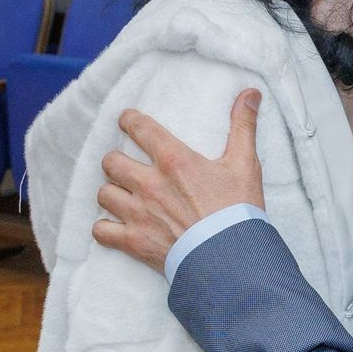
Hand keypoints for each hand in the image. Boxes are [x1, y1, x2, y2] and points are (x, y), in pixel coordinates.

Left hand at [93, 90, 265, 270]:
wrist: (231, 257)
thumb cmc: (239, 210)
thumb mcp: (245, 164)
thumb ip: (243, 127)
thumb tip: (250, 93)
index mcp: (174, 160)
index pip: (139, 128)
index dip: (129, 120)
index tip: (127, 120)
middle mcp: (150, 183)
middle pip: (112, 161)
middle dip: (116, 161)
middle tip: (126, 166)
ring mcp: (138, 213)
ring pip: (104, 194)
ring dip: (111, 193)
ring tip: (121, 196)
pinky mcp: (134, 241)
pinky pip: (102, 231)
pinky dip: (105, 229)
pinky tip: (113, 227)